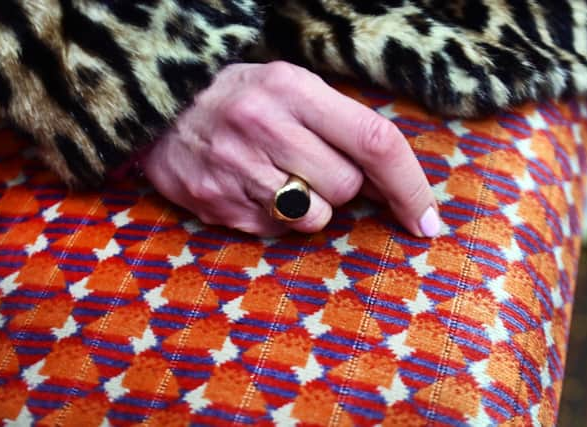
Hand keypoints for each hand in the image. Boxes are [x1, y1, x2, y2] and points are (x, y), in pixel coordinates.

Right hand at [141, 61, 439, 236]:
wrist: (160, 110)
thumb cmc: (238, 98)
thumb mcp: (289, 87)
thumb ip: (340, 126)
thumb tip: (393, 184)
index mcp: (292, 88)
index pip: (374, 140)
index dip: (410, 185)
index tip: (427, 220)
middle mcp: (264, 126)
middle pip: (347, 187)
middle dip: (342, 185)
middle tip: (308, 163)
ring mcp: (236, 170)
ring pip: (315, 218)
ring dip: (310, 205)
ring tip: (276, 176)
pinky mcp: (217, 204)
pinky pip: (276, 232)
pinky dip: (276, 217)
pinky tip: (251, 188)